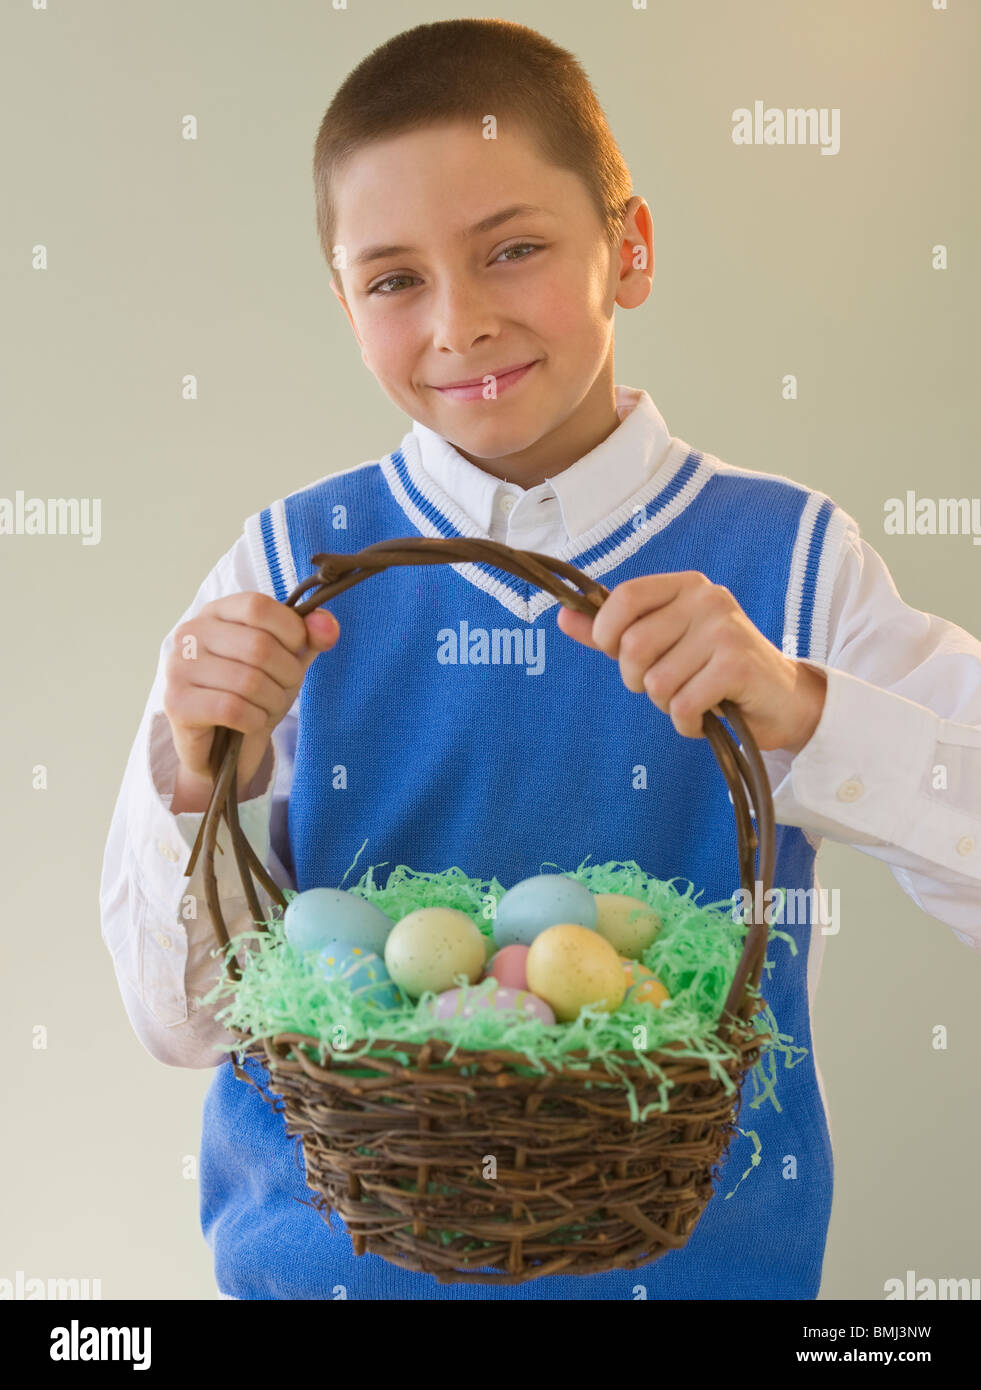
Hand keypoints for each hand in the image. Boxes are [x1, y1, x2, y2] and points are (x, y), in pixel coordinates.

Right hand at [163, 591, 339, 796]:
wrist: (222, 748)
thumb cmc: (254, 695)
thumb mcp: (288, 661)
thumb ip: (310, 638)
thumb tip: (327, 625)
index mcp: (217, 612)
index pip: (258, 606)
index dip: (291, 631)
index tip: (297, 652)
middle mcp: (191, 633)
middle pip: (258, 646)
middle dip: (287, 675)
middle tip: (284, 690)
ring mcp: (178, 667)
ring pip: (248, 682)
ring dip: (272, 702)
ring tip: (266, 708)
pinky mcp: (175, 703)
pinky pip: (232, 709)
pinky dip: (253, 720)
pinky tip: (250, 723)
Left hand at [556, 571, 826, 753]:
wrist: (783, 700)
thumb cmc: (715, 670)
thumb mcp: (664, 644)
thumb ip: (614, 631)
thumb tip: (562, 617)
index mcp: (686, 586)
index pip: (624, 597)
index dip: (606, 632)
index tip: (616, 653)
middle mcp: (707, 599)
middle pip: (633, 647)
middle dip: (639, 680)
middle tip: (667, 685)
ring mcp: (725, 630)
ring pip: (657, 682)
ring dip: (666, 705)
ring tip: (693, 698)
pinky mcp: (738, 666)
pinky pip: (683, 705)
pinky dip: (686, 724)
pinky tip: (705, 717)